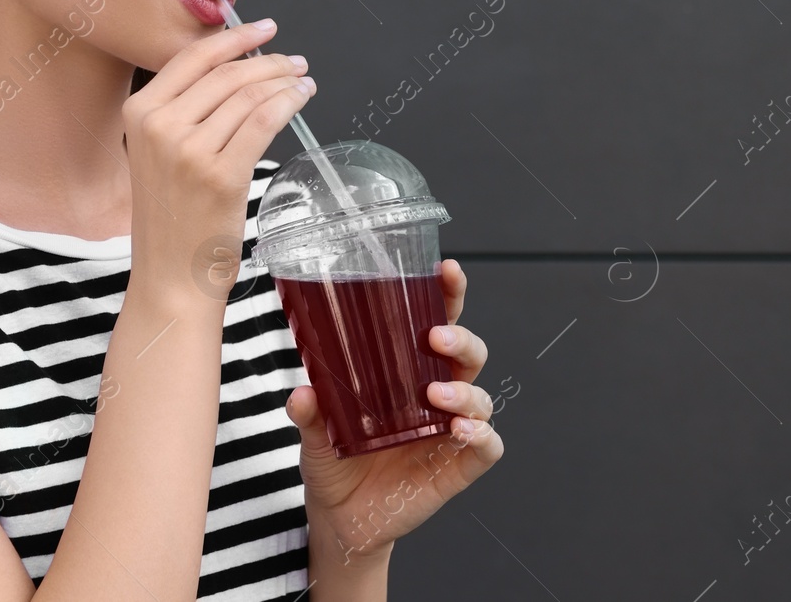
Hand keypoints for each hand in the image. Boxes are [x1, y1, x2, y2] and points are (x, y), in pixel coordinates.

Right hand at [120, 16, 313, 292]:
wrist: (170, 276)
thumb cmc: (172, 218)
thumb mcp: (158, 154)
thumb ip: (185, 112)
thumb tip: (234, 71)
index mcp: (139, 113)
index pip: (193, 58)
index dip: (233, 38)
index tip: (262, 28)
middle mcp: (160, 126)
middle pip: (227, 74)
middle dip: (268, 60)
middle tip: (293, 61)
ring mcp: (190, 150)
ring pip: (249, 94)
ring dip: (284, 81)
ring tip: (302, 81)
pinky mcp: (222, 174)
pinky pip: (264, 121)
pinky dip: (289, 103)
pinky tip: (301, 99)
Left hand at [284, 258, 504, 565]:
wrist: (340, 519)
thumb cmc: (335, 462)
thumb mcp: (315, 433)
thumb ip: (311, 412)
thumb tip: (302, 392)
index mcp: (408, 373)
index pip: (438, 323)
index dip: (448, 295)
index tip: (445, 271)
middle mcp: (436, 395)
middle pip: (469, 355)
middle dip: (461, 339)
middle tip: (436, 338)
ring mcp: (450, 431)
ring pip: (482, 398)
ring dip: (465, 392)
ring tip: (435, 397)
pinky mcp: (458, 466)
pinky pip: (488, 446)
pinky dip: (482, 435)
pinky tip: (461, 431)